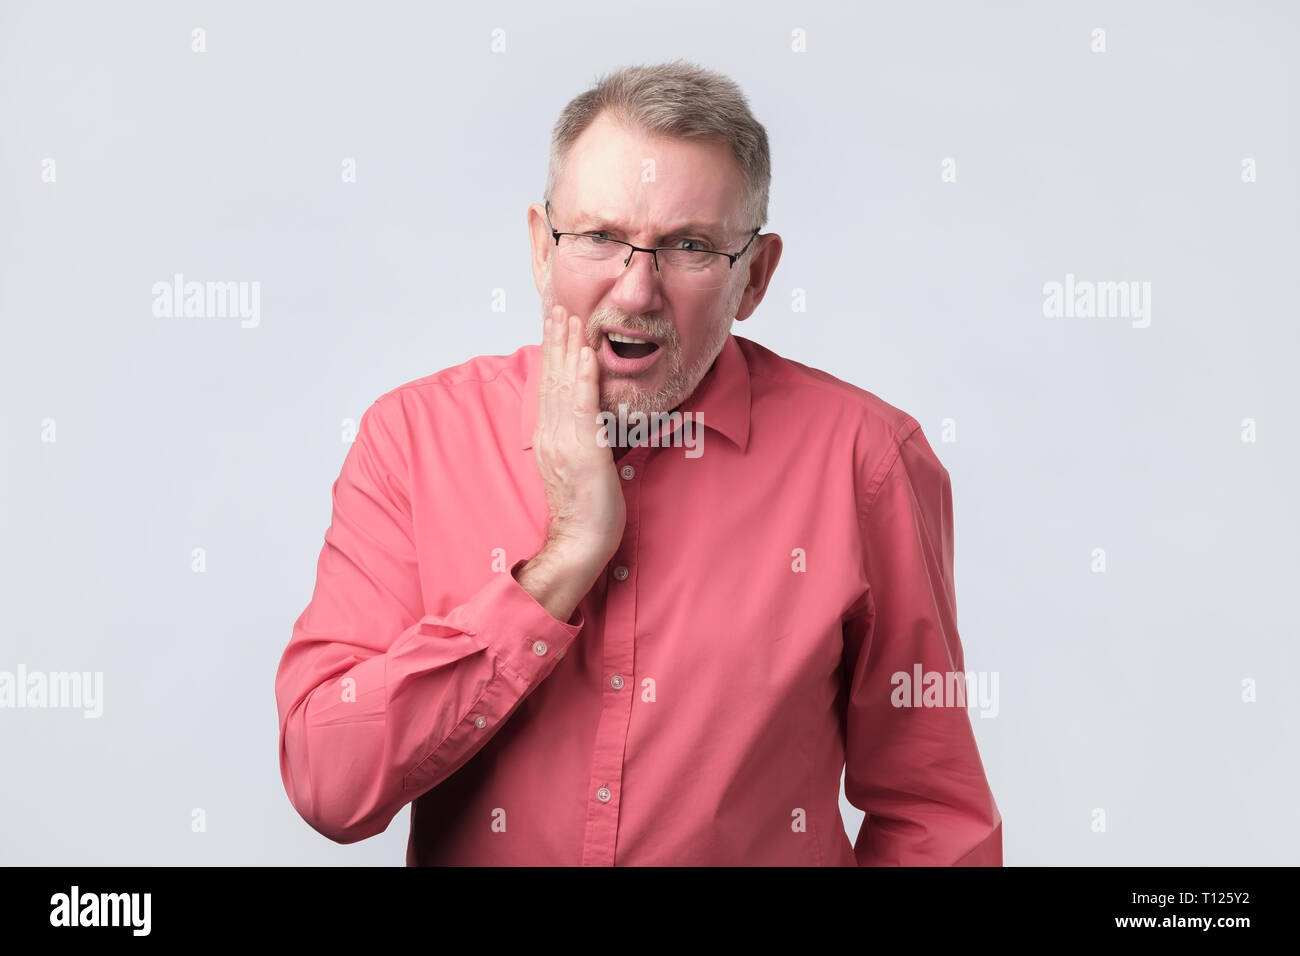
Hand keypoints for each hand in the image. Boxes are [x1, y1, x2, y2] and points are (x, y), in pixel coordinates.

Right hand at [515, 307, 625, 619]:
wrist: (580, 542)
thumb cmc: (586, 512)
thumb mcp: (577, 467)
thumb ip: (577, 440)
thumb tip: (585, 421)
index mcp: (548, 438)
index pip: (549, 387)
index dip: (552, 353)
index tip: (556, 325)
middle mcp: (551, 435)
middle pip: (552, 379)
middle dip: (556, 340)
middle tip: (558, 307)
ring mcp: (565, 442)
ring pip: (565, 386)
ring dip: (569, 348)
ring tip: (571, 318)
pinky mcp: (583, 451)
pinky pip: (584, 407)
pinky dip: (585, 379)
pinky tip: (587, 355)